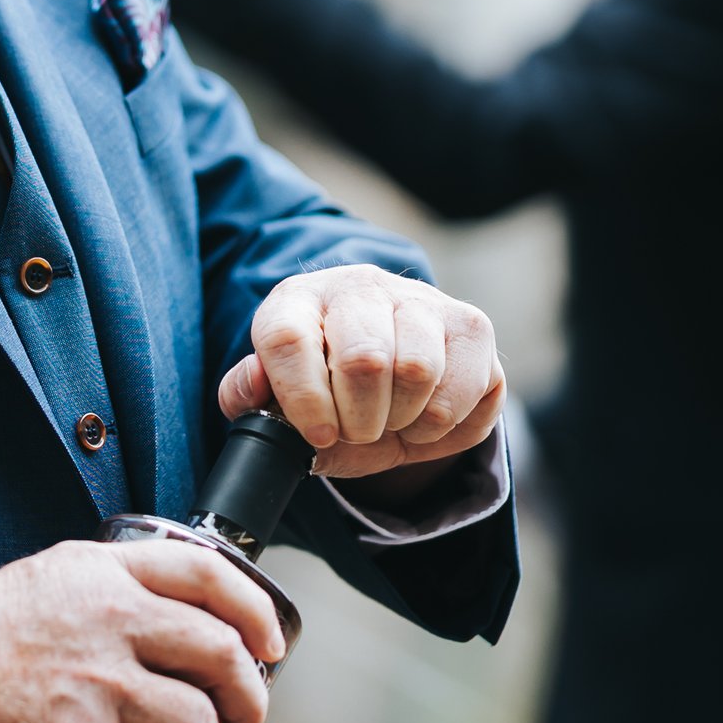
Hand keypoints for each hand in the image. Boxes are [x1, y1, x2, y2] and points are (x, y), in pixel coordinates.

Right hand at [0, 534, 285, 722]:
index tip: (270, 647)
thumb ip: (105, 592)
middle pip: (221, 656)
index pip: (209, 573)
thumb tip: (157, 627)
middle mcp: (114, 621)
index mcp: (108, 574)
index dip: (254, 611)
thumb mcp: (48, 580)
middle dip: (250, 704)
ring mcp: (99, 684)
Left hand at [221, 264, 505, 493]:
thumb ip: (250, 396)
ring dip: (405, 421)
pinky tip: (426, 417)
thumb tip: (252, 387)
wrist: (387, 374)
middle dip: (361, 420)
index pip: (290, 339)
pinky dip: (447, 425)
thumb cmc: (325, 389)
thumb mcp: (279, 398)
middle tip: (358, 431)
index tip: (319, 435)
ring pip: (419, 371)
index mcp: (299, 300)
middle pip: (363, 359)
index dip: (303, 398)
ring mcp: (421, 300)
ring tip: (391, 421)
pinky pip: (472, 387)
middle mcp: (360, 287)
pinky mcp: (471, 324)